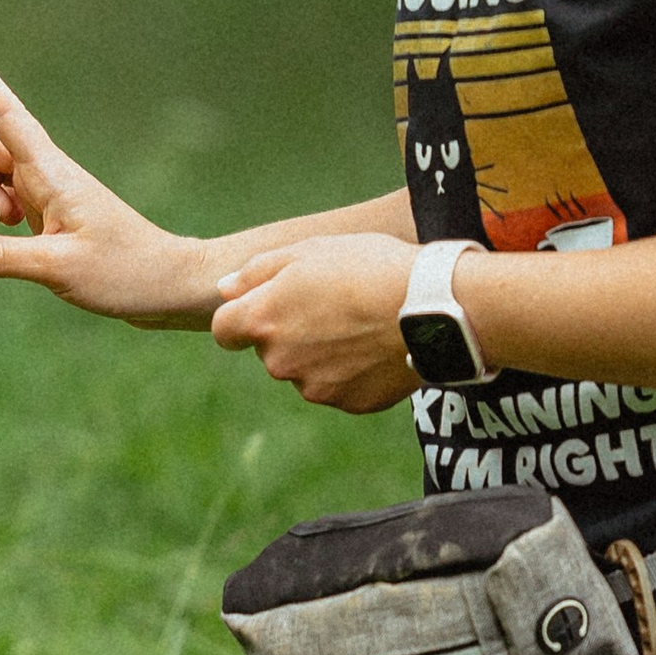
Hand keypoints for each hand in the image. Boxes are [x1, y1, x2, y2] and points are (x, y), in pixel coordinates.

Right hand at [0, 30, 221, 325]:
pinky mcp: (40, 204)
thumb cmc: (124, 271)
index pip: (4, 111)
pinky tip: (14, 230)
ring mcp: (40, 184)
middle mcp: (42, 167)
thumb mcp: (59, 268)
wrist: (164, 282)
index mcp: (49, 170)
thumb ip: (1, 258)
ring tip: (8, 225)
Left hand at [209, 234, 421, 412]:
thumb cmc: (369, 268)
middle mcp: (280, 362)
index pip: (225, 330)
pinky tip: (377, 346)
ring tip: (361, 324)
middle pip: (270, 350)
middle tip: (332, 305)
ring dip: (321, 353)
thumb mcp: (309, 251)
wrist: (431, 308)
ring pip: (305, 371)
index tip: (268, 305)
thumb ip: (257, 272)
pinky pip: (340, 387)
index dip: (243, 316)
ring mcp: (315, 387)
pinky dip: (352, 372)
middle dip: (290, 332)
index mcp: (264, 320)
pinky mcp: (349, 403)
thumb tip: (224, 289)